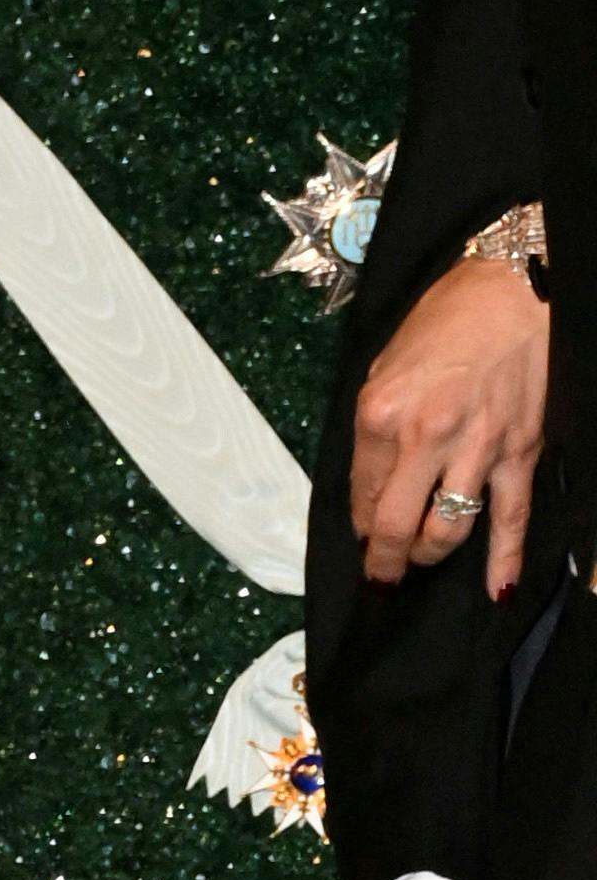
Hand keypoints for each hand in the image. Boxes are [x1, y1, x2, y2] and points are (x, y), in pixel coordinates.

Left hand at [348, 257, 548, 600]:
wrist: (512, 290)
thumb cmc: (444, 322)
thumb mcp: (384, 369)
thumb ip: (375, 429)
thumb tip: (371, 481)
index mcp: (380, 415)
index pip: (360, 496)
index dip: (360, 524)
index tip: (363, 533)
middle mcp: (425, 437)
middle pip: (396, 526)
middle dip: (384, 561)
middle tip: (381, 574)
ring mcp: (476, 448)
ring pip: (447, 531)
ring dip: (429, 556)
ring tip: (421, 560)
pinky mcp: (519, 451)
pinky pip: (511, 518)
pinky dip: (505, 560)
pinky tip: (497, 589)